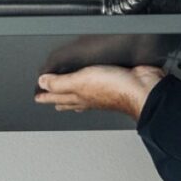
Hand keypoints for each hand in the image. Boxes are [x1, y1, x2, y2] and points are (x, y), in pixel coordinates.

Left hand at [35, 64, 165, 117]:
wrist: (143, 89)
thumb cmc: (116, 89)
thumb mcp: (81, 81)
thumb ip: (61, 82)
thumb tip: (42, 83)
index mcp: (79, 97)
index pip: (56, 96)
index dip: (45, 95)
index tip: (36, 96)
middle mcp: (89, 97)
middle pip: (68, 99)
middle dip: (57, 98)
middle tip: (48, 98)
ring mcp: (102, 92)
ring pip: (82, 95)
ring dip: (72, 96)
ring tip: (66, 96)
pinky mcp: (114, 83)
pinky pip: (97, 86)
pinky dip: (91, 86)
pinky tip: (94, 83)